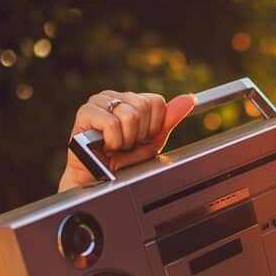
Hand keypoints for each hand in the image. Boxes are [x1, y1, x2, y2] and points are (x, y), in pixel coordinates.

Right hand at [59, 90, 196, 191]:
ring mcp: (99, 101)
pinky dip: (113, 141)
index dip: (154, 126)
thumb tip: (189, 99)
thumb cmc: (123, 161)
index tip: (142, 139)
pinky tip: (106, 146)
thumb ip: (168, 120)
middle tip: (127, 144)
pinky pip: (111, 123)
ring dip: (126, 140)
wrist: (100, 179)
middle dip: (140, 134)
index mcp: (130, 100)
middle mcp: (114, 96)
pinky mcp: (86, 112)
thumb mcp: (152, 141)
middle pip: (144, 106)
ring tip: (116, 146)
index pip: (156, 101)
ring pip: (129, 115)